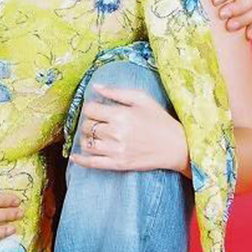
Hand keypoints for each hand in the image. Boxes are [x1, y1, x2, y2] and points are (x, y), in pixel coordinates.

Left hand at [70, 85, 189, 173]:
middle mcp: (116, 133)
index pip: (90, 110)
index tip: (96, 109)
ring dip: (85, 138)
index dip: (90, 108)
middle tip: (96, 122)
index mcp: (120, 115)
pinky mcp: (118, 164)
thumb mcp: (142, 99)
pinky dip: (80, 160)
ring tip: (91, 135)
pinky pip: (92, 163)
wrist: (176, 146)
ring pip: (87, 143)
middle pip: (87, 126)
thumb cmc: (160, 120)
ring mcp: (116, 150)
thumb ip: (117, 92)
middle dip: (88, 122)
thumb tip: (95, 87)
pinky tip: (74, 157)